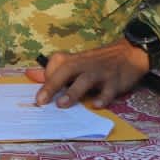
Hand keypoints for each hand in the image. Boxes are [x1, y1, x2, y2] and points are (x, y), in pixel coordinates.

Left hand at [34, 40, 148, 108]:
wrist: (128, 53)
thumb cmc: (98, 62)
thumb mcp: (77, 62)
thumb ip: (55, 71)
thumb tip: (31, 75)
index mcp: (74, 59)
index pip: (55, 65)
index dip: (46, 79)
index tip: (40, 95)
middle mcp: (85, 64)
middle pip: (66, 70)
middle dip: (52, 85)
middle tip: (40, 101)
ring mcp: (100, 72)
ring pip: (86, 80)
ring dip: (73, 92)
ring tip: (62, 105)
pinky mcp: (115, 81)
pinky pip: (109, 90)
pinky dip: (102, 97)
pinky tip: (96, 105)